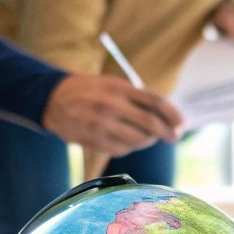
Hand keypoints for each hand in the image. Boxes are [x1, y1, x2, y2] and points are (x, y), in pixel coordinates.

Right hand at [42, 74, 182, 155]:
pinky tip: (127, 141)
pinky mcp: (93, 139)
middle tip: (174, 137)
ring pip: (137, 140)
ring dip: (147, 141)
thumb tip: (166, 115)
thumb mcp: (113, 84)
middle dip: (167, 132)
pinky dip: (129, 147)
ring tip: (148, 137)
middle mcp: (111, 105)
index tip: (181, 123)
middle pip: (150, 123)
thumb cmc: (90, 91)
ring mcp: (101, 124)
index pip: (155, 102)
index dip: (172, 114)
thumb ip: (137, 96)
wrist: (53, 99)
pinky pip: (122, 149)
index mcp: (119, 88)